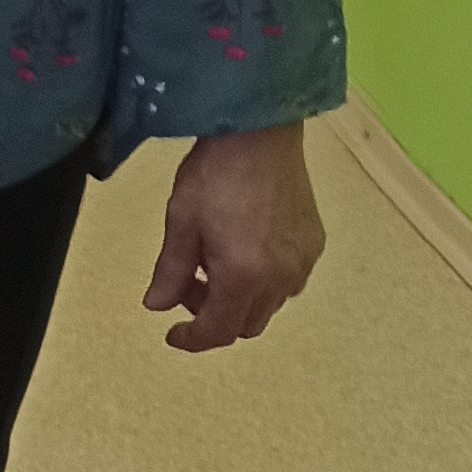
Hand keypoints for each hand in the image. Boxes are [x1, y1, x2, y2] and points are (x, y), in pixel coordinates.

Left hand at [144, 123, 325, 353]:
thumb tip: (156, 306)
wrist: (260, 132)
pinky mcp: (315, 243)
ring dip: (240, 299)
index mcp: (244, 276)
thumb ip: (170, 272)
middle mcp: (281, 278)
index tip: (172, 334)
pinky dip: (264, 280)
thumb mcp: (181, 222)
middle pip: (246, 324)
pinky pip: (289, 281)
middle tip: (188, 285)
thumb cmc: (213, 173)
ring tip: (214, 261)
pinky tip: (245, 248)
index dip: (192, 339)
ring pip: (269, 305)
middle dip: (213, 316)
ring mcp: (303, 262)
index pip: (218, 331)